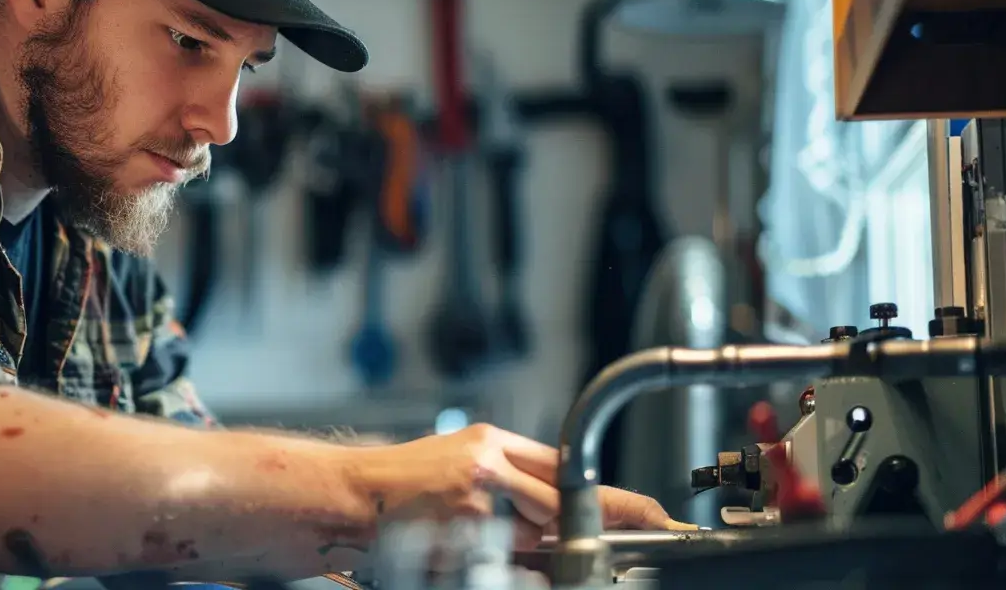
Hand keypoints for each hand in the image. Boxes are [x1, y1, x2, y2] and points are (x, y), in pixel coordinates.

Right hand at [358, 423, 692, 542]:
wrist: (350, 494)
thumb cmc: (401, 483)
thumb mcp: (459, 461)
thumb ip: (511, 481)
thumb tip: (559, 514)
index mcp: (492, 443)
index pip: (569, 467)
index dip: (615, 497)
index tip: (654, 514)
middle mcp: (489, 462)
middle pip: (564, 500)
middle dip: (593, 526)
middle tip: (635, 535)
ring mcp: (476, 494)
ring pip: (536, 533)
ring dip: (536, 548)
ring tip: (493, 535)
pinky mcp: (461, 523)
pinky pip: (503, 555)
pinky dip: (501, 561)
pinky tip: (471, 549)